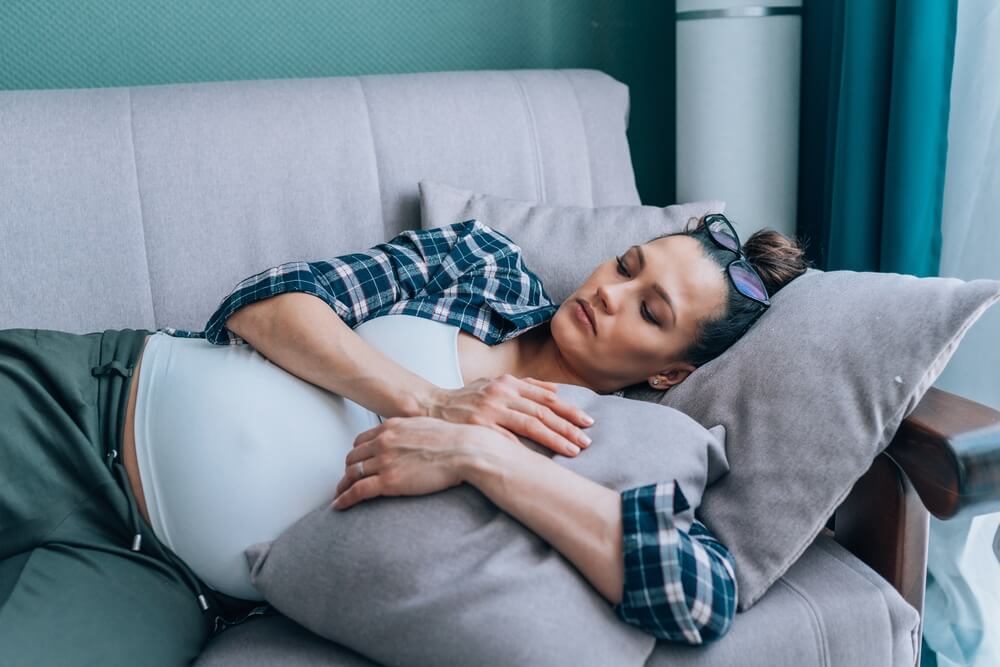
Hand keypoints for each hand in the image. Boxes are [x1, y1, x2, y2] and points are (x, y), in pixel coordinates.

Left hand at [331, 416, 501, 509]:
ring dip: (343, 486)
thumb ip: (413, 432)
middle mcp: (383, 441)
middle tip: (347, 481)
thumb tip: (416, 439)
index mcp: (392, 427)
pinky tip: (339, 505)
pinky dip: (344, 498)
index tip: (357, 463)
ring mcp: (384, 461)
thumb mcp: (428, 427)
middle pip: (353, 457)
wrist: (465, 450)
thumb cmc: (455, 441)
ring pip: (352, 474)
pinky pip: (358, 490)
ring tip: (340, 495)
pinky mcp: (388, 481)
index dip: (357, 454)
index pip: (362, 441)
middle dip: (348, 470)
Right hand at [426, 374, 593, 456]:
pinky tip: (542, 460)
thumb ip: (526, 386)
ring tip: (574, 450)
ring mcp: (489, 410)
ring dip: (555, 439)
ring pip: (530, 425)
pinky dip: (526, 449)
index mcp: (508, 383)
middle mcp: (501, 393)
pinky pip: (506, 440)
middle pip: (542, 412)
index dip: (569, 410)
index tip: (588, 423)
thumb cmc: (467, 399)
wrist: (430, 407)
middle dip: (568, 427)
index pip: (546, 398)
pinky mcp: (478, 426)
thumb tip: (555, 389)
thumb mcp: (495, 384)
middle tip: (587, 441)